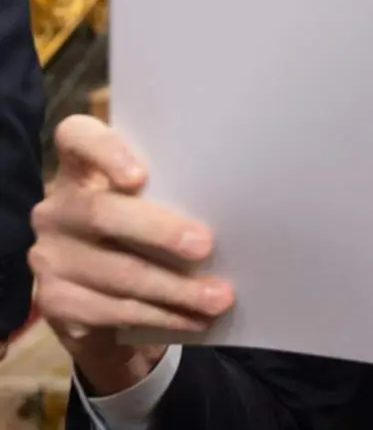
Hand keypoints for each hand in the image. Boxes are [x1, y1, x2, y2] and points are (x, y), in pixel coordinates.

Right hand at [30, 115, 233, 393]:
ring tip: (218, 297)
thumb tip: (239, 210)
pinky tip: (193, 319)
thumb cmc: (143, 240)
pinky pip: (113, 311)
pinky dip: (161, 316)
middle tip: (205, 245)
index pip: (77, 137)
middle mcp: (57, 209)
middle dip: (159, 231)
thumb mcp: (154, 210)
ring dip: (174, 288)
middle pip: (101, 213)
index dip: (104, 151)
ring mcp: (49, 257)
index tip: (139, 175)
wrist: (103, 308)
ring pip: (116, 272)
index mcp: (83, 171)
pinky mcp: (53, 301)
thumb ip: (173, 197)